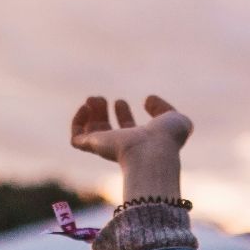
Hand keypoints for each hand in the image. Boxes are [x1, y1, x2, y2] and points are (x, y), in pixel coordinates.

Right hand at [69, 95, 192, 164]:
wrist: (154, 150)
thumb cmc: (167, 138)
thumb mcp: (173, 118)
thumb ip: (162, 107)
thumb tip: (147, 100)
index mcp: (141, 141)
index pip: (127, 130)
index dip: (123, 115)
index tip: (121, 102)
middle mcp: (122, 146)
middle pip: (106, 131)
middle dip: (102, 112)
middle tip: (102, 99)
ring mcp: (107, 147)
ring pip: (90, 134)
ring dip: (89, 114)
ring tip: (93, 99)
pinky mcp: (94, 146)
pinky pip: (76, 139)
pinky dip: (77, 122)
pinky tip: (85, 108)